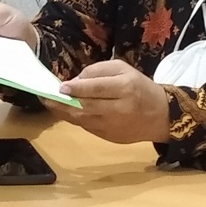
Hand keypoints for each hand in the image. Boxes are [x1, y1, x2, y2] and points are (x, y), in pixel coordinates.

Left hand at [48, 59, 171, 144]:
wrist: (160, 115)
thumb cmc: (140, 87)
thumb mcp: (123, 69)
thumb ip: (98, 71)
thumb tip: (74, 81)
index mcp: (126, 88)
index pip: (97, 88)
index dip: (77, 89)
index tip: (60, 87)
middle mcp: (119, 109)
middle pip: (86, 106)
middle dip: (63, 102)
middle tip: (45, 96)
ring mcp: (114, 126)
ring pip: (83, 119)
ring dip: (63, 112)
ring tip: (49, 103)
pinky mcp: (109, 137)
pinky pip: (86, 126)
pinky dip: (73, 119)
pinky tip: (63, 111)